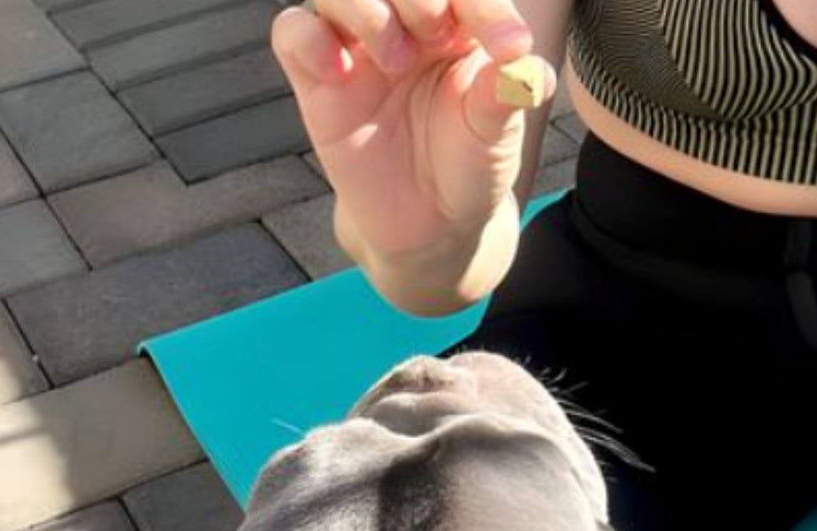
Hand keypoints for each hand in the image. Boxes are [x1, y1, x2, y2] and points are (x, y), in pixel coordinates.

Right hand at [271, 0, 552, 261]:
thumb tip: (523, 62)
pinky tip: (340, 73)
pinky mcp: (319, 78)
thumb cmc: (470, 165)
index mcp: (460, 25)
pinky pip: (293, 31)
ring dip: (366, 10)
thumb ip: (508, 93)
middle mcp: (406, 25)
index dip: (486, 7)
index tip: (510, 46)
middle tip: (434, 32)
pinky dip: (310, 38)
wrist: (432, 223)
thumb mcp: (497, 134)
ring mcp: (359, 48)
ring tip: (395, 60)